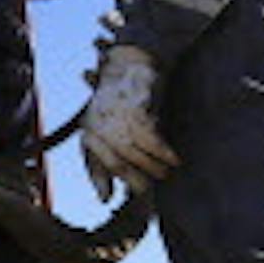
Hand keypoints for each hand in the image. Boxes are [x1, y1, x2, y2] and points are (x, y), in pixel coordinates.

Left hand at [80, 45, 179, 199]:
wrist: (130, 62)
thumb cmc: (116, 105)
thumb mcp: (102, 135)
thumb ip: (100, 169)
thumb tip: (104, 200)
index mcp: (89, 131)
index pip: (103, 165)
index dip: (123, 179)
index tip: (140, 190)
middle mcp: (98, 123)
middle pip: (118, 161)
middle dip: (139, 177)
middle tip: (157, 185)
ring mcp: (115, 115)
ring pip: (133, 150)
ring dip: (153, 165)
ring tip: (167, 172)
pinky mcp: (135, 106)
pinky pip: (149, 136)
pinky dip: (162, 150)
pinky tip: (174, 158)